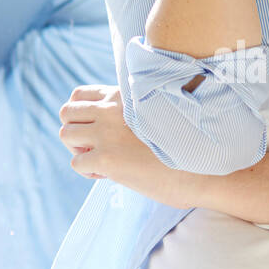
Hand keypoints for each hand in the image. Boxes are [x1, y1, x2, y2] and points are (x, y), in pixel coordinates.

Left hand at [59, 84, 210, 208]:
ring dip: (79, 150)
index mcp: (124, 95)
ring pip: (66, 135)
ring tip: (103, 160)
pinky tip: (110, 174)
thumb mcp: (157, 113)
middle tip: (97, 147)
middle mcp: (112, 109)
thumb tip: (115, 124)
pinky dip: (89, 170)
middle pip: (66, 112)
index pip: (79, 94)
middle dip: (76, 132)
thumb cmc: (185, 144)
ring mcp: (107, 133)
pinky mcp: (106, 158)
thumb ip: (132, 111)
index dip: (83, 114)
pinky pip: (76, 163)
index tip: (99, 130)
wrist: (203, 167)